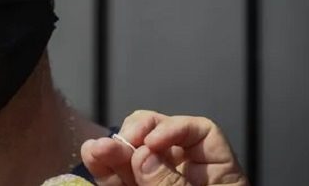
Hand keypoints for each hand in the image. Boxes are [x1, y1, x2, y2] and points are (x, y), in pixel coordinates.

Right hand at [80, 110, 248, 185]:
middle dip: (136, 133)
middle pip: (159, 135)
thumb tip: (143, 156)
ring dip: (112, 148)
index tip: (153, 141)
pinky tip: (91, 157)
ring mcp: (156, 183)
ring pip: (132, 155)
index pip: (200, 131)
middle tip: (123, 142)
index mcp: (217, 173)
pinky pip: (117, 178)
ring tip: (96, 150)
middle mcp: (185, 173)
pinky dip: (103, 168)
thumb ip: (172, 184)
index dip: (174, 127)